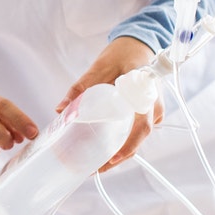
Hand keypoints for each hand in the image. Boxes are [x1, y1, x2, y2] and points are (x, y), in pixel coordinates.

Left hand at [57, 38, 164, 173]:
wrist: (137, 45)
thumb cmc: (121, 54)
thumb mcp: (99, 68)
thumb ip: (81, 88)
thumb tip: (60, 109)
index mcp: (144, 93)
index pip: (142, 125)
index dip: (129, 146)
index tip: (111, 159)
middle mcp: (153, 105)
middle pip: (139, 137)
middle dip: (119, 157)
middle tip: (96, 169)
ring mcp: (152, 110)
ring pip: (138, 137)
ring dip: (120, 152)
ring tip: (96, 164)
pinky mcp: (147, 112)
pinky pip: (137, 130)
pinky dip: (123, 142)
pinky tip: (105, 150)